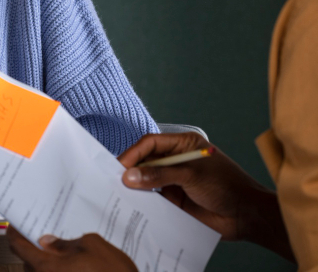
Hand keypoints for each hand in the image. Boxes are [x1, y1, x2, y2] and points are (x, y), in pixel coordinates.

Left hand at [7, 227, 136, 271]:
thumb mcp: (93, 245)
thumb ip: (67, 242)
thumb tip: (50, 241)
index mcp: (46, 266)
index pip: (17, 246)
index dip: (14, 233)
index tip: (15, 225)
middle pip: (27, 262)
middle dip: (33, 248)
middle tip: (42, 234)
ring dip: (48, 262)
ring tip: (62, 248)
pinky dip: (60, 270)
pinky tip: (74, 264)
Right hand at [118, 133, 291, 258]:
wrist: (247, 216)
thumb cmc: (226, 186)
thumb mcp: (191, 175)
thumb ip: (160, 175)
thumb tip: (129, 177)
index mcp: (182, 145)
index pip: (150, 143)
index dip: (134, 153)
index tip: (120, 166)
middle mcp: (175, 160)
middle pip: (145, 161)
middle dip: (130, 169)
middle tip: (113, 180)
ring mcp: (173, 180)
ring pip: (146, 180)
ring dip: (135, 186)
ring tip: (119, 193)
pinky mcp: (173, 200)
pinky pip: (152, 199)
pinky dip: (142, 201)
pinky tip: (133, 206)